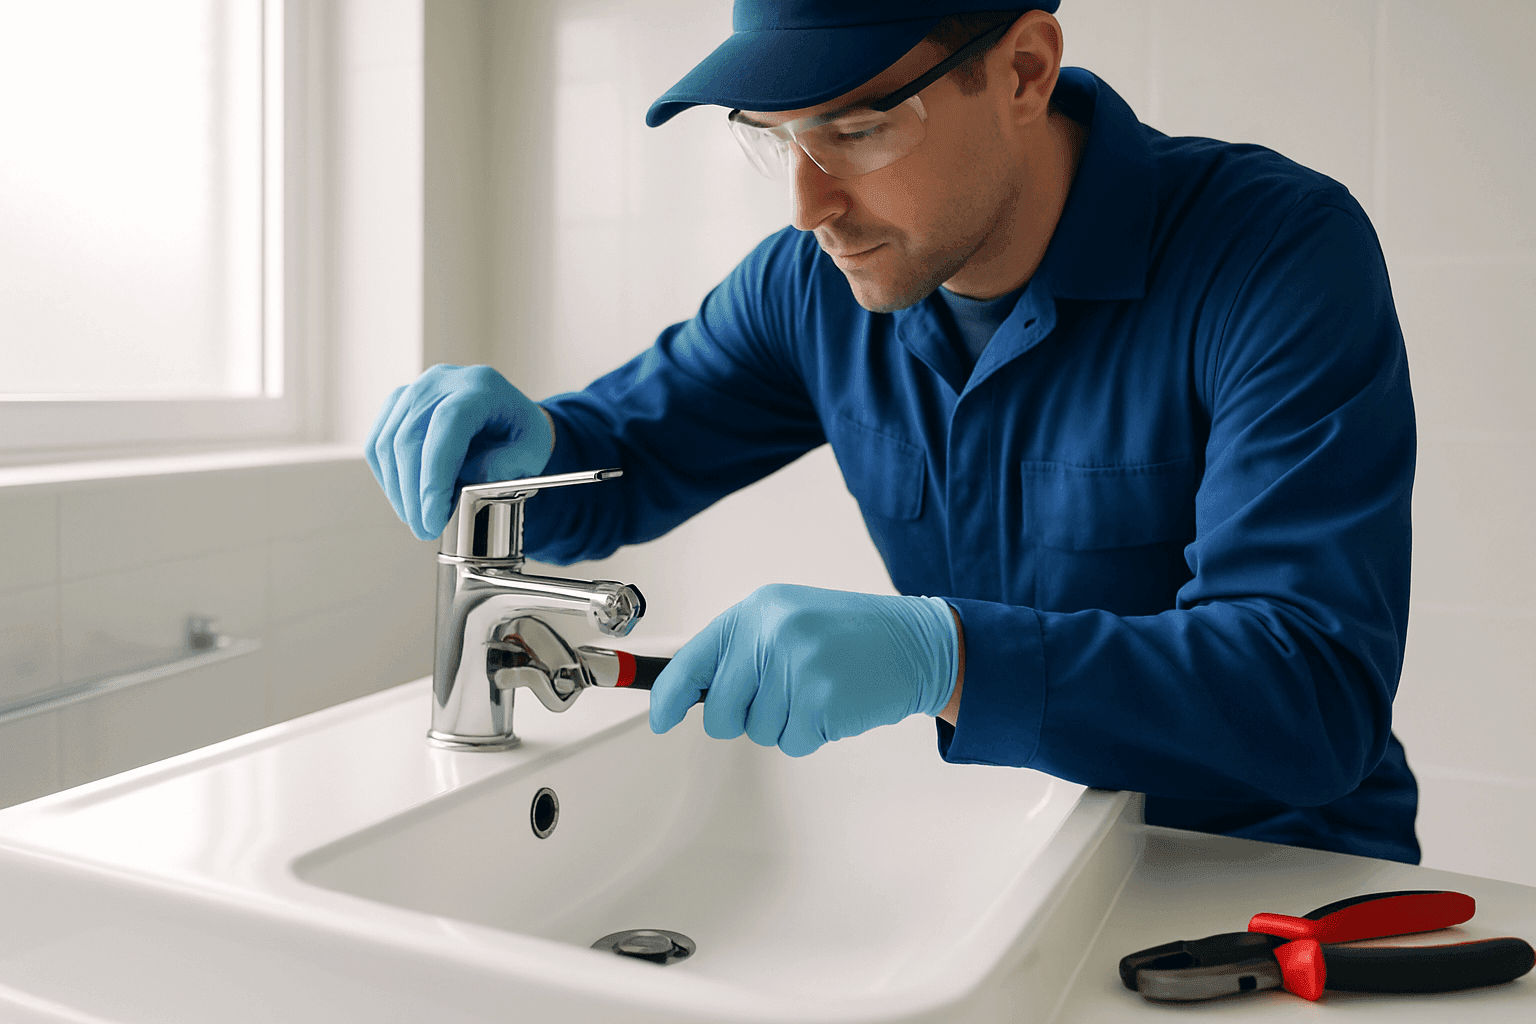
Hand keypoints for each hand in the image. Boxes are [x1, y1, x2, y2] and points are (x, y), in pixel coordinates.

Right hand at [366, 365, 553, 539]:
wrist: (507, 414)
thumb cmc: (520, 432)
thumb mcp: (532, 451)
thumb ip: (508, 466)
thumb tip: (469, 483)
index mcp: (480, 387)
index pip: (447, 424)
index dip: (435, 477)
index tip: (434, 518)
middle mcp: (442, 381)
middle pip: (410, 436)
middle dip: (413, 493)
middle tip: (425, 529)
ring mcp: (415, 389)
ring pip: (388, 442)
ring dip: (398, 490)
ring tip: (417, 519)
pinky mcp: (398, 404)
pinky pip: (379, 442)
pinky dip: (387, 476)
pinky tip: (405, 498)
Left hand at [649, 583, 958, 756]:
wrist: (915, 643)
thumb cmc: (847, 636)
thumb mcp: (787, 622)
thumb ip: (740, 651)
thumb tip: (685, 693)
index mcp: (755, 611)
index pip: (692, 661)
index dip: (668, 697)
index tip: (660, 718)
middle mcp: (771, 634)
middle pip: (720, 712)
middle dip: (744, 717)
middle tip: (783, 695)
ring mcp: (797, 667)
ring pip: (758, 732)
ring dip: (786, 723)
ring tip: (818, 689)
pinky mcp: (822, 702)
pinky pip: (793, 744)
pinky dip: (813, 734)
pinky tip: (835, 704)